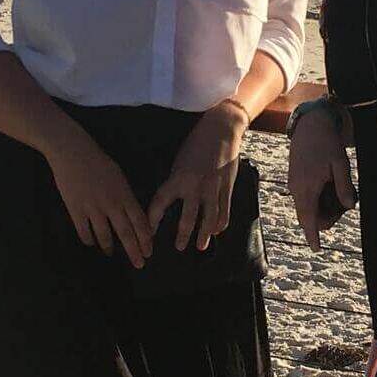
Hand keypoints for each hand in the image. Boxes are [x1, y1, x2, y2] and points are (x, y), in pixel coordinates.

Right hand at [46, 126, 152, 267]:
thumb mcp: (118, 177)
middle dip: (134, 251)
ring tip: (110, 253)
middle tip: (139, 264)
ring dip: (109, 247)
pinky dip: (89, 239)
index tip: (149, 251)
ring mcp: (93, 208)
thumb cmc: (97, 162)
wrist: (72, 152)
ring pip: (105, 236)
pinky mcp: (75, 210)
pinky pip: (84, 231)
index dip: (145, 239)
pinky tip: (91, 242)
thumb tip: (132, 215)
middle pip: (126, 233)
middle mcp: (111, 204)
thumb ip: (126, 197)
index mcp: (124, 194)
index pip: (140, 222)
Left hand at [148, 99, 247, 251]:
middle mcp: (194, 186)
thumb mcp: (180, 161)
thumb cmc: (197, 143)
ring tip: (200, 246)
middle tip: (179, 247)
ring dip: (204, 235)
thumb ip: (177, 181)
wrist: (221, 129)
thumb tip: (173, 198)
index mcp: (178, 178)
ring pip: (208, 219)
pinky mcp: (226, 187)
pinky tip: (217, 231)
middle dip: (182, 235)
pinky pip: (224, 211)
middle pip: (187, 218)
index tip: (149, 232)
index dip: (153, 219)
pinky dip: (220, 223)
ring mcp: (212, 188)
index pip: (160, 202)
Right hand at [287, 106, 356, 250]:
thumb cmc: (326, 143)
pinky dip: (316, 200)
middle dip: (325, 218)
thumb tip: (349, 206)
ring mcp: (293, 185)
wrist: (310, 126)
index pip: (308, 219)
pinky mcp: (294, 180)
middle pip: (309, 217)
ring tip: (337, 192)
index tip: (317, 248)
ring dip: (321, 208)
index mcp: (307, 187)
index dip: (313, 236)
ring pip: (306, 208)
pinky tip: (328, 187)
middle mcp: (296, 189)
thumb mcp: (341, 164)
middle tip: (344, 204)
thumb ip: (344, 187)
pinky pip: (304, 198)